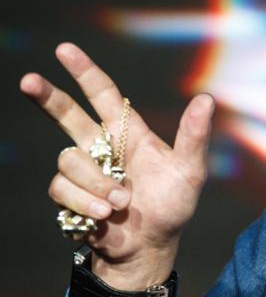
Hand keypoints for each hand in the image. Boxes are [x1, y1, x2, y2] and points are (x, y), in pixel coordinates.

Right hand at [20, 42, 214, 289]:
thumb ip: (193, 136)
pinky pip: (63, 188)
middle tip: (28, 81)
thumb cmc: (174, 206)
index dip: (84, 72)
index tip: (65, 50)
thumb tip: (205, 100)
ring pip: (69, 159)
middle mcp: (102, 148)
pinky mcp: (70, 196)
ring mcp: (85, 172)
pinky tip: (104, 215)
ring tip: (121, 202)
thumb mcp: (190, 171)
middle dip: (47, 96)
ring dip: (95, 182)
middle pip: (67, 114)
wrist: (151, 246)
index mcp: (129, 134)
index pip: (104, 96)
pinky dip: (85, 201)